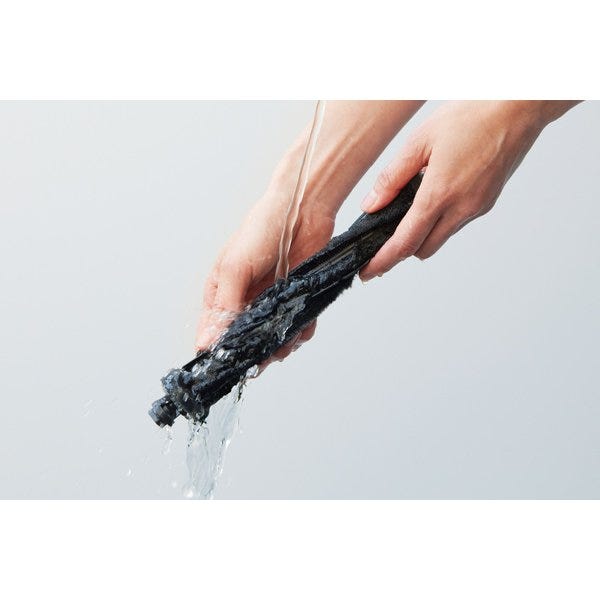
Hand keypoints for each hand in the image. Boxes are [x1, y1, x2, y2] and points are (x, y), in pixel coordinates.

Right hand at [195, 187, 334, 362]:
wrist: (302, 211)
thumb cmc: (261, 230)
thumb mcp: (235, 267)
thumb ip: (224, 306)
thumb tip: (206, 343)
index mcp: (221, 295)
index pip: (212, 334)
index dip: (221, 353)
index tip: (233, 364)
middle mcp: (244, 303)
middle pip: (244, 343)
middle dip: (255, 353)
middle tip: (266, 354)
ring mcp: (270, 304)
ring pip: (271, 340)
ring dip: (280, 345)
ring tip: (287, 339)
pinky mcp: (294, 302)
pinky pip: (296, 329)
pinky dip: (300, 332)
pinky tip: (302, 326)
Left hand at [359, 101, 576, 279]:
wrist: (519, 106)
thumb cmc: (470, 115)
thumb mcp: (419, 142)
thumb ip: (391, 178)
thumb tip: (370, 206)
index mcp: (439, 194)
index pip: (405, 243)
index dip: (383, 261)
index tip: (367, 272)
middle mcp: (461, 209)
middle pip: (422, 249)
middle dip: (400, 251)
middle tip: (380, 242)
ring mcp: (477, 208)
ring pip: (440, 237)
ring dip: (421, 235)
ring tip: (405, 213)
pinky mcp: (486, 203)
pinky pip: (456, 223)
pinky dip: (438, 221)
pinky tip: (432, 198)